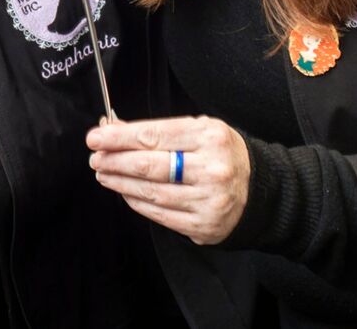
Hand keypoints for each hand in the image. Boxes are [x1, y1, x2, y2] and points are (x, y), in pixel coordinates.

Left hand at [87, 115, 249, 245]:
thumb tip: (114, 130)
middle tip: (96, 157)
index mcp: (210, 137)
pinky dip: (137, 202)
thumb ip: (158, 131)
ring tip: (104, 174)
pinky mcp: (204, 226)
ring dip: (120, 183)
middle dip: (115, 161)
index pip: (153, 136)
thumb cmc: (221, 154)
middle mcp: (211, 169)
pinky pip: (161, 215)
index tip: (96, 137)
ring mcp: (209, 200)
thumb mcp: (199, 130)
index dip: (119, 138)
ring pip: (152, 193)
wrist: (260, 190)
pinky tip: (125, 192)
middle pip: (150, 165)